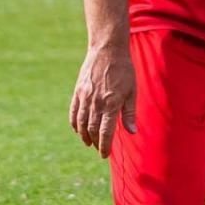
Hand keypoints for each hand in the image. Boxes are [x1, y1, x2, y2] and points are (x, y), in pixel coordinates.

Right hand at [69, 42, 135, 157]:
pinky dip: (74, 123)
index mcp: (111, 104)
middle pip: (92, 130)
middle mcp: (96, 102)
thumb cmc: (124, 70)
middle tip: (99, 149)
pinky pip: (73, 112)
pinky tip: (78, 129)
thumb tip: (131, 132)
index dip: (104, 146)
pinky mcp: (78, 91)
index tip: (104, 155)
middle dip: (95, 142)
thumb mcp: (132, 91)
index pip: (105, 132)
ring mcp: (85, 97)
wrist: (107, 49)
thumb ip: (129, 113)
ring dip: (84, 136)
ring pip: (80, 123)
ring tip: (89, 142)